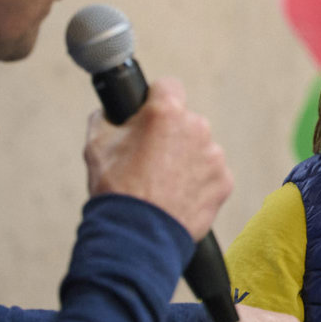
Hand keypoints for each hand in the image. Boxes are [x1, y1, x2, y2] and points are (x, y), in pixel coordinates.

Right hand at [83, 77, 231, 239]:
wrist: (136, 235)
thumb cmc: (115, 189)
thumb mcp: (96, 145)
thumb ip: (107, 118)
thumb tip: (111, 110)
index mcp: (167, 112)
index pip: (168, 86)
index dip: (155, 99)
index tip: (149, 113)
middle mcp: (197, 127)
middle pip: (185, 121)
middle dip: (171, 135)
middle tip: (150, 159)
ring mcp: (214, 155)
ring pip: (200, 148)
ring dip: (186, 160)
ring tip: (163, 184)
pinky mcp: (224, 181)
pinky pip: (211, 174)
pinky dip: (198, 183)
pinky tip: (177, 197)